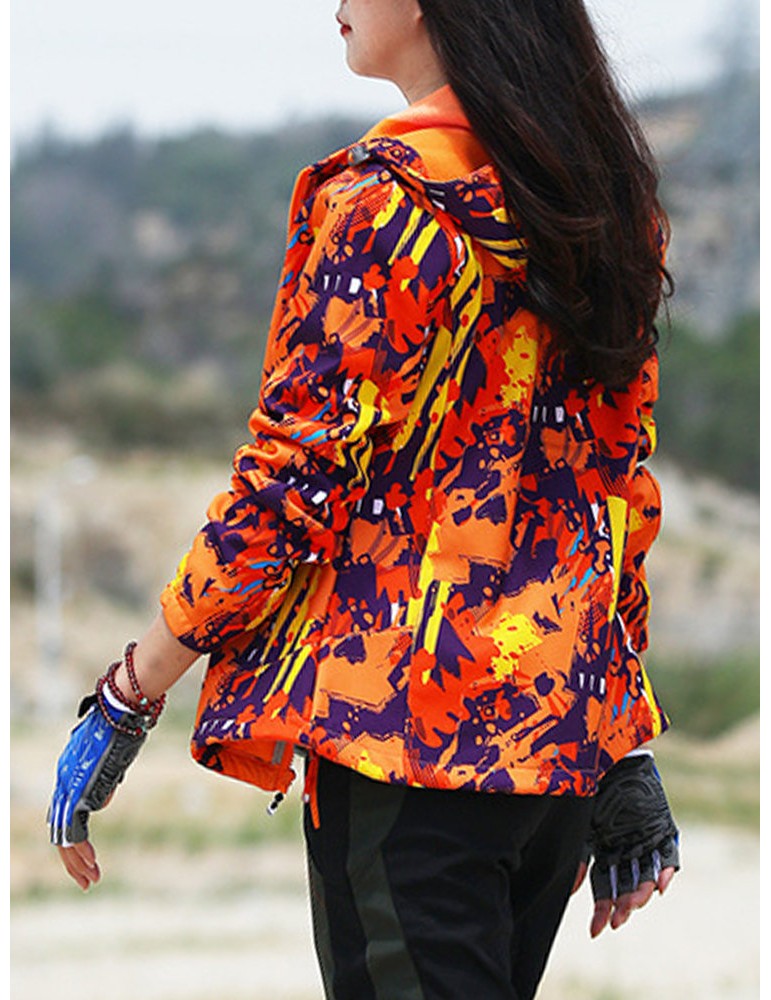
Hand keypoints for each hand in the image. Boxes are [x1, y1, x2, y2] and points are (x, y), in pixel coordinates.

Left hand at [47, 689, 151, 884]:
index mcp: (69, 773)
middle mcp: (63, 782)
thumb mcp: (113, 758)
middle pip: (59, 829)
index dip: (73, 838)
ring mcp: (68, 787)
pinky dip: (81, 852)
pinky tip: (91, 864)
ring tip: (90, 879)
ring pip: (64, 836)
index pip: (64, 814)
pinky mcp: (78, 791)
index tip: (86, 856)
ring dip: (76, 861)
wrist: (120, 710)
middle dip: (72, 859)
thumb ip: (104, 779)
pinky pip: (74, 831)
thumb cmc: (122, 727)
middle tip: (85, 879)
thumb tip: (103, 801)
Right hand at [580, 753, 679, 937]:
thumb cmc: (588, 785)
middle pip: (626, 884)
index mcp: (604, 847)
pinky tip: (661, 888)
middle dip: (623, 905)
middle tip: (619, 921)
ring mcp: (644, 837)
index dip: (601, 909)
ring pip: (646, 874)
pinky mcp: (662, 826)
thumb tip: (573, 892)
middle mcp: (625, 846)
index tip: (596, 931)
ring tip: (636, 906)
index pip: (604, 885)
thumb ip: (578, 856)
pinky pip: (668, 855)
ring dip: (641, 893)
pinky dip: (666, 872)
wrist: (607, 753)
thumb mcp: (580, 825)